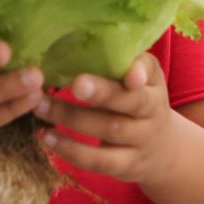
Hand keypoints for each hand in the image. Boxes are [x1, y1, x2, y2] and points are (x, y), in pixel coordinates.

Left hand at [31, 53, 182, 186]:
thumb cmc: (140, 101)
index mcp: (153, 84)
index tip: (128, 74)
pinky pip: (99, 162)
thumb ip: (125, 61)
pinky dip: (71, 151)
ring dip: (72, 119)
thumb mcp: (142, 80)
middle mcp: (152, 112)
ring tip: (40, 108)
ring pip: (108, 131)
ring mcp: (140, 142)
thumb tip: (87, 37)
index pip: (149, 73)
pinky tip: (46, 138)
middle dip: (101, 93)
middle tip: (73, 83)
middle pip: (129, 103)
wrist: (164, 150)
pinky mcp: (126, 166)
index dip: (139, 72)